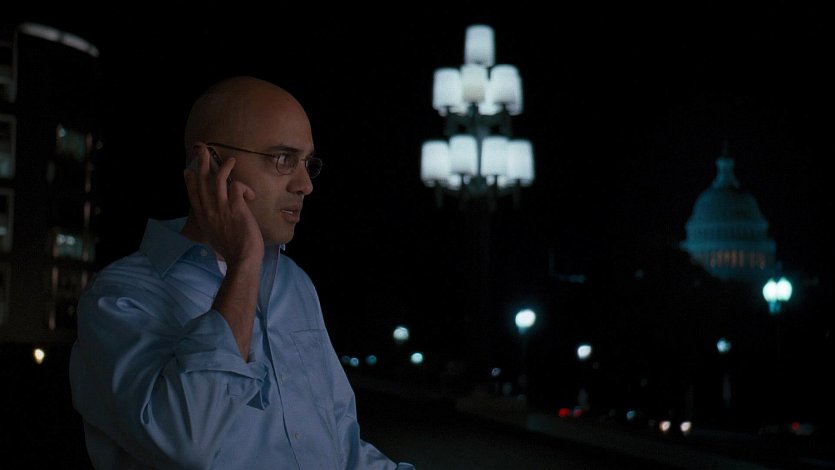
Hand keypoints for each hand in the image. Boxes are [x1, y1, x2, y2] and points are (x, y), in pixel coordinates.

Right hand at [183, 143, 263, 265]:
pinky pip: (237, 187)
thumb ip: (212, 225)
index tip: (188, 170)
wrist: (241, 259)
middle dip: (202, 163)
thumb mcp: (214, 237)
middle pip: (202, 181)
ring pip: (218, 179)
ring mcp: (222, 208)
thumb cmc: (231, 252)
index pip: (193, 195)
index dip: (190, 181)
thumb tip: (215, 221)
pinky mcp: (236, 207)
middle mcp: (209, 210)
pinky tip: (250, 194)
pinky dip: (244, 187)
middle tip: (203, 150)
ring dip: (224, 167)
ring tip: (231, 160)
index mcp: (203, 218)